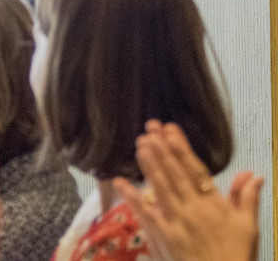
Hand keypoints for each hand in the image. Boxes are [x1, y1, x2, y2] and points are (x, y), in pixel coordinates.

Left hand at [115, 121, 262, 260]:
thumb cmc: (236, 256)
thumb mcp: (249, 227)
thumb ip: (248, 198)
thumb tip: (255, 174)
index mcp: (215, 205)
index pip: (196, 170)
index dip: (182, 149)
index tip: (170, 130)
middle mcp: (194, 209)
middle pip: (176, 174)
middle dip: (162, 150)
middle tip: (149, 128)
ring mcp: (177, 223)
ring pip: (161, 188)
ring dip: (150, 165)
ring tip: (140, 144)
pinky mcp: (164, 238)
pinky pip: (146, 215)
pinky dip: (133, 198)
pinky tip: (121, 182)